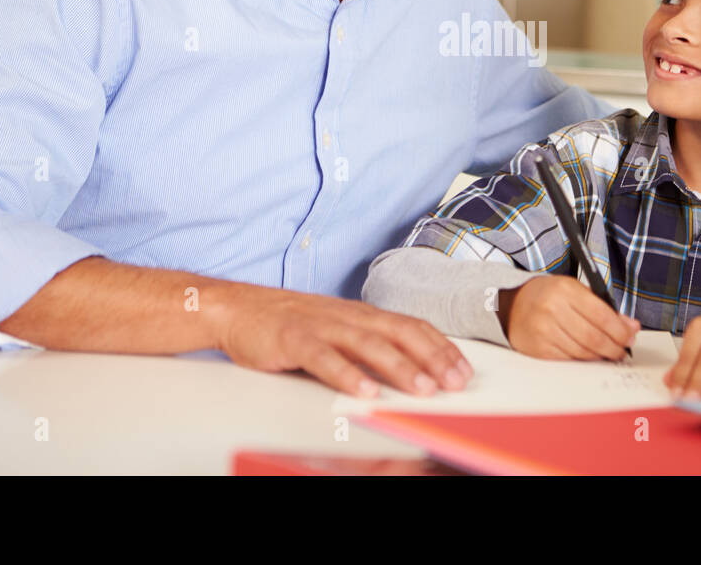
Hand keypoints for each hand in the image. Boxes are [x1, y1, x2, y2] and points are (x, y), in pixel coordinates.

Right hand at [217, 286, 472, 397]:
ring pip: (369, 345)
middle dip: (433, 358)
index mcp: (363, 314)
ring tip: (422, 389)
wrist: (238, 307)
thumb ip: (368, 347)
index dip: (441, 347)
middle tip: (455, 382)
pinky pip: (325, 358)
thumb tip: (409, 371)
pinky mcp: (294, 339)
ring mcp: (322, 325)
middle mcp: (349, 316)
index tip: (463, 370)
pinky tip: (365, 392)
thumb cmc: (290, 323)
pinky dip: (347, 375)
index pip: (412, 327)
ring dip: (400, 367)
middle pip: (400, 333)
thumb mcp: (337, 330)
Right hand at [498, 276, 640, 359]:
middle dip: (614, 347)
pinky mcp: (538, 349)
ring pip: (583, 352)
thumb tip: (631, 327)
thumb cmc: (549, 296)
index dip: (620, 331)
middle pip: (594, 337)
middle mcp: (552, 309)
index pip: (602, 316)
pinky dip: (583, 360)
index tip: (630, 337)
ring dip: (600, 356)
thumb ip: (603, 307)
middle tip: (622, 351)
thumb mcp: (575, 291)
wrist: (511, 305)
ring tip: (609, 354)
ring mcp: (543, 330)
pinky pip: (568, 360)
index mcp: (565, 289)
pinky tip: (589, 356)